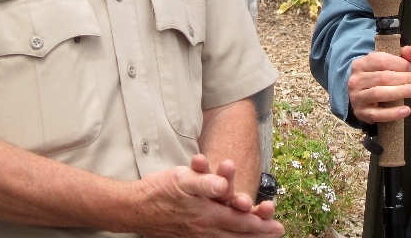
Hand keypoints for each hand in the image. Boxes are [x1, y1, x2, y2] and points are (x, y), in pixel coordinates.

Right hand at [125, 159, 283, 237]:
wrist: (133, 208)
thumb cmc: (158, 191)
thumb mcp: (181, 179)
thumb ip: (204, 182)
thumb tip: (223, 184)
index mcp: (207, 215)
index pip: (240, 222)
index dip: (260, 224)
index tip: (277, 227)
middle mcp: (205, 228)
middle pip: (237, 233)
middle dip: (258, 233)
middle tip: (275, 232)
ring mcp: (196, 234)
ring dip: (244, 236)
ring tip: (258, 236)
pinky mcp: (188, 235)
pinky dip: (226, 237)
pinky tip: (228, 236)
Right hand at [347, 44, 410, 123]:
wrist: (359, 95)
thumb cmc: (377, 75)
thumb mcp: (387, 62)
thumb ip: (404, 55)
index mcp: (361, 64)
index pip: (380, 60)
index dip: (398, 63)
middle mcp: (356, 80)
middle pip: (382, 77)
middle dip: (404, 78)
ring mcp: (357, 97)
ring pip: (379, 94)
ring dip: (401, 92)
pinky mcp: (361, 113)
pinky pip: (377, 114)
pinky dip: (393, 113)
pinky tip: (406, 110)